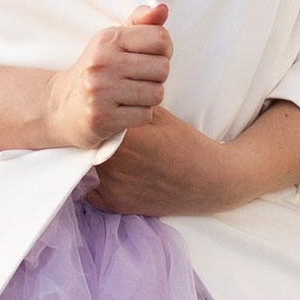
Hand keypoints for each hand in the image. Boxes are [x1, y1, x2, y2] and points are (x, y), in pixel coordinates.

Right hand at [43, 3, 170, 149]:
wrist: (60, 106)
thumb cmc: (96, 70)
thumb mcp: (113, 41)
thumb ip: (141, 22)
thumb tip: (162, 8)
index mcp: (107, 39)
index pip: (160, 39)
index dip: (164, 50)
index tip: (152, 57)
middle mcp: (102, 62)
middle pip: (162, 68)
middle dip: (156, 77)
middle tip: (138, 79)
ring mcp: (100, 91)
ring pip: (156, 94)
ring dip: (149, 98)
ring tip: (131, 95)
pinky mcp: (102, 117)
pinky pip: (144, 115)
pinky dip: (139, 115)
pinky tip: (124, 110)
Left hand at [84, 108, 249, 216]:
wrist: (208, 180)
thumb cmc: (187, 144)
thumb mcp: (160, 116)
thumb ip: (131, 107)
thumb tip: (112, 96)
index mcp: (123, 139)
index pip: (96, 121)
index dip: (98, 118)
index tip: (100, 114)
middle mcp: (113, 164)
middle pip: (90, 144)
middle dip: (95, 137)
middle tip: (104, 133)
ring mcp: (113, 187)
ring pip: (90, 166)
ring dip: (96, 158)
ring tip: (115, 153)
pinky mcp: (116, 204)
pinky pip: (92, 192)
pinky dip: (96, 183)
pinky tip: (110, 174)